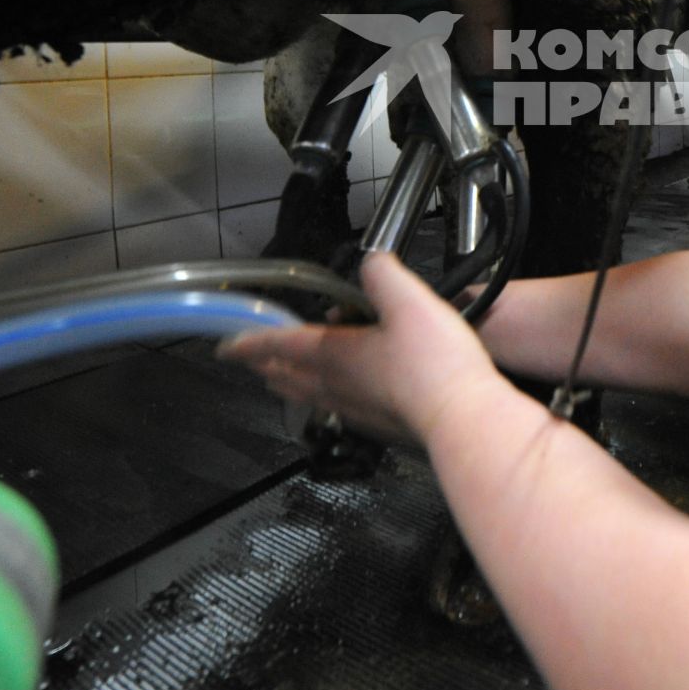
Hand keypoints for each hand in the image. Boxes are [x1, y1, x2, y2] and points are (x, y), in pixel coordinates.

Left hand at [219, 250, 503, 444]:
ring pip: (310, 397)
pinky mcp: (381, 429)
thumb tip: (372, 260)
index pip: (280, 344)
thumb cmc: (433, 362)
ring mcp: (356, 412)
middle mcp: (336, 386)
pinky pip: (338, 411)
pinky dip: (325, 400)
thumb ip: (384, 275)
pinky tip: (341, 400)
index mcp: (334, 354)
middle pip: (288, 376)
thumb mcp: (410, 300)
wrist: (462, 419)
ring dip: (291, 384)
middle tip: (254, 360)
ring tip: (284, 379)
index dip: (251, 342)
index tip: (226, 347)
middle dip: (268, 365)